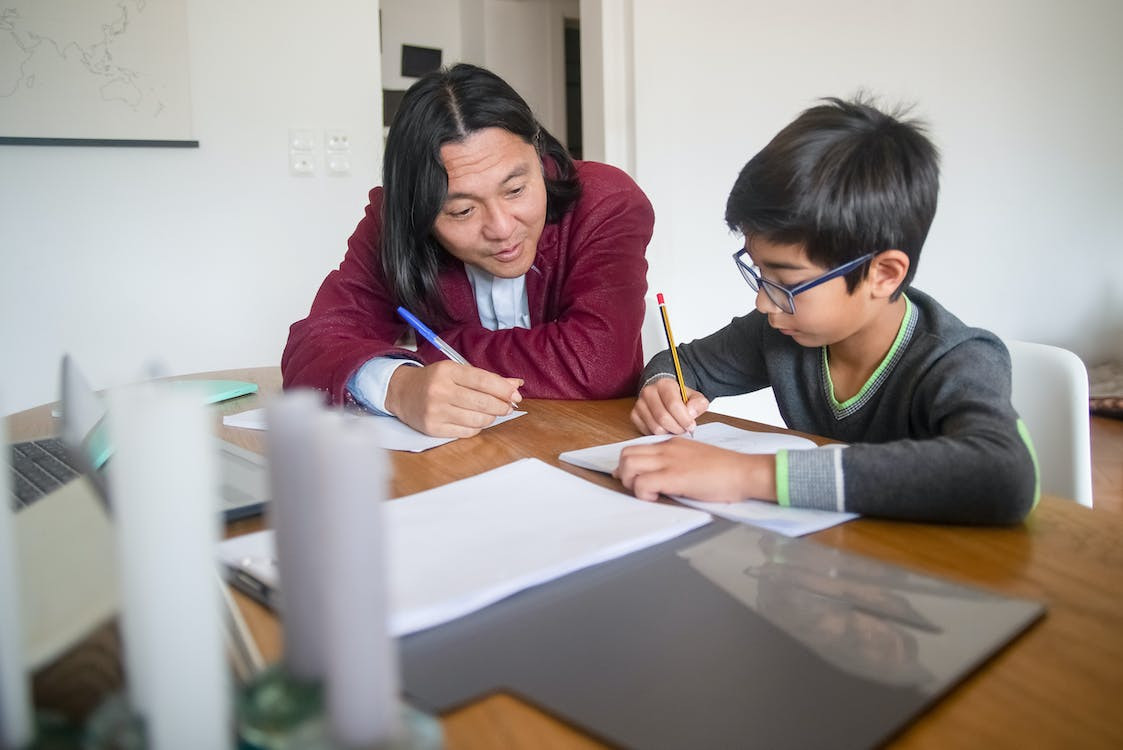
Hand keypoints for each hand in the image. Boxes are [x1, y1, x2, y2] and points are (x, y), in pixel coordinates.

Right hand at [385, 360, 522, 437]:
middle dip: (502, 405)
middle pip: (482, 402)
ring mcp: (435, 411)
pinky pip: (466, 431)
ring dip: (491, 417)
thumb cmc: (435, 380)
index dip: (503, 389)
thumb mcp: (457, 371)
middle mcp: (439, 390)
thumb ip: (487, 378)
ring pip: (477, 420)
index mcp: (447, 371)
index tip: (515, 395)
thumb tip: (516, 384)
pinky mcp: (433, 428)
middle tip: (508, 406)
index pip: (482, 380)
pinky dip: (477, 426)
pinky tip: (475, 420)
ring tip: (491, 412)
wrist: (402, 393)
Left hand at [614, 438, 775, 503]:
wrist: (745, 471)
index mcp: (672, 444)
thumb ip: (675, 463)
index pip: (636, 449)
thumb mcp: (694, 459)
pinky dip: (643, 494)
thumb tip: (658, 478)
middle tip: (639, 489)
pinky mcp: (675, 476)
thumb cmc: (725, 470)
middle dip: (625, 475)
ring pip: (628, 466)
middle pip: (626, 455)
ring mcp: (670, 461)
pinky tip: (658, 498)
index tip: (635, 480)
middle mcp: (667, 449)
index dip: (629, 467)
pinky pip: (642, 483)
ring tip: (648, 494)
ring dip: (631, 483)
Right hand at [630, 377, 708, 434]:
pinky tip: (665, 428)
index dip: (684, 419)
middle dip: (677, 428)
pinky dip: (658, 434)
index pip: (673, 404)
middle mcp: (649, 392)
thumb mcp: (694, 397)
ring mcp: (639, 404)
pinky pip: (647, 431)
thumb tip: (691, 413)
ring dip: (668, 432)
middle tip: (684, 429)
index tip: (691, 425)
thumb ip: (699, 403)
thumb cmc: (679, 397)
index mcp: (664, 384)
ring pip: (655, 427)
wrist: (662, 394)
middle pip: (663, 418)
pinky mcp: (634, 415)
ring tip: (675, 428)